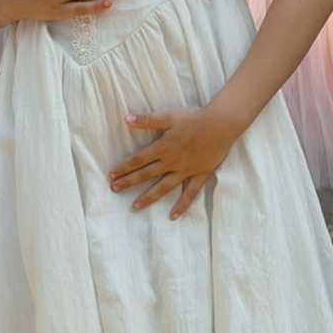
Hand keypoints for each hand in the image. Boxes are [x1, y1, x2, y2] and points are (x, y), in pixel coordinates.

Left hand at [107, 103, 244, 217]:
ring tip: (135, 206)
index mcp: (163, 148)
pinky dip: (182, 205)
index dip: (124, 167)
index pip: (138, 160)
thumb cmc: (195, 118)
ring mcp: (185, 171)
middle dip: (129, 182)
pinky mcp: (199, 175)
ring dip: (148, 197)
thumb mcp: (169, 116)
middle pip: (146, 174)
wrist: (221, 124)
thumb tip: (125, 118)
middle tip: (114, 189)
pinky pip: (190, 193)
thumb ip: (147, 120)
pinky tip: (173, 216)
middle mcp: (171, 162)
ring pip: (163, 187)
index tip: (111, 174)